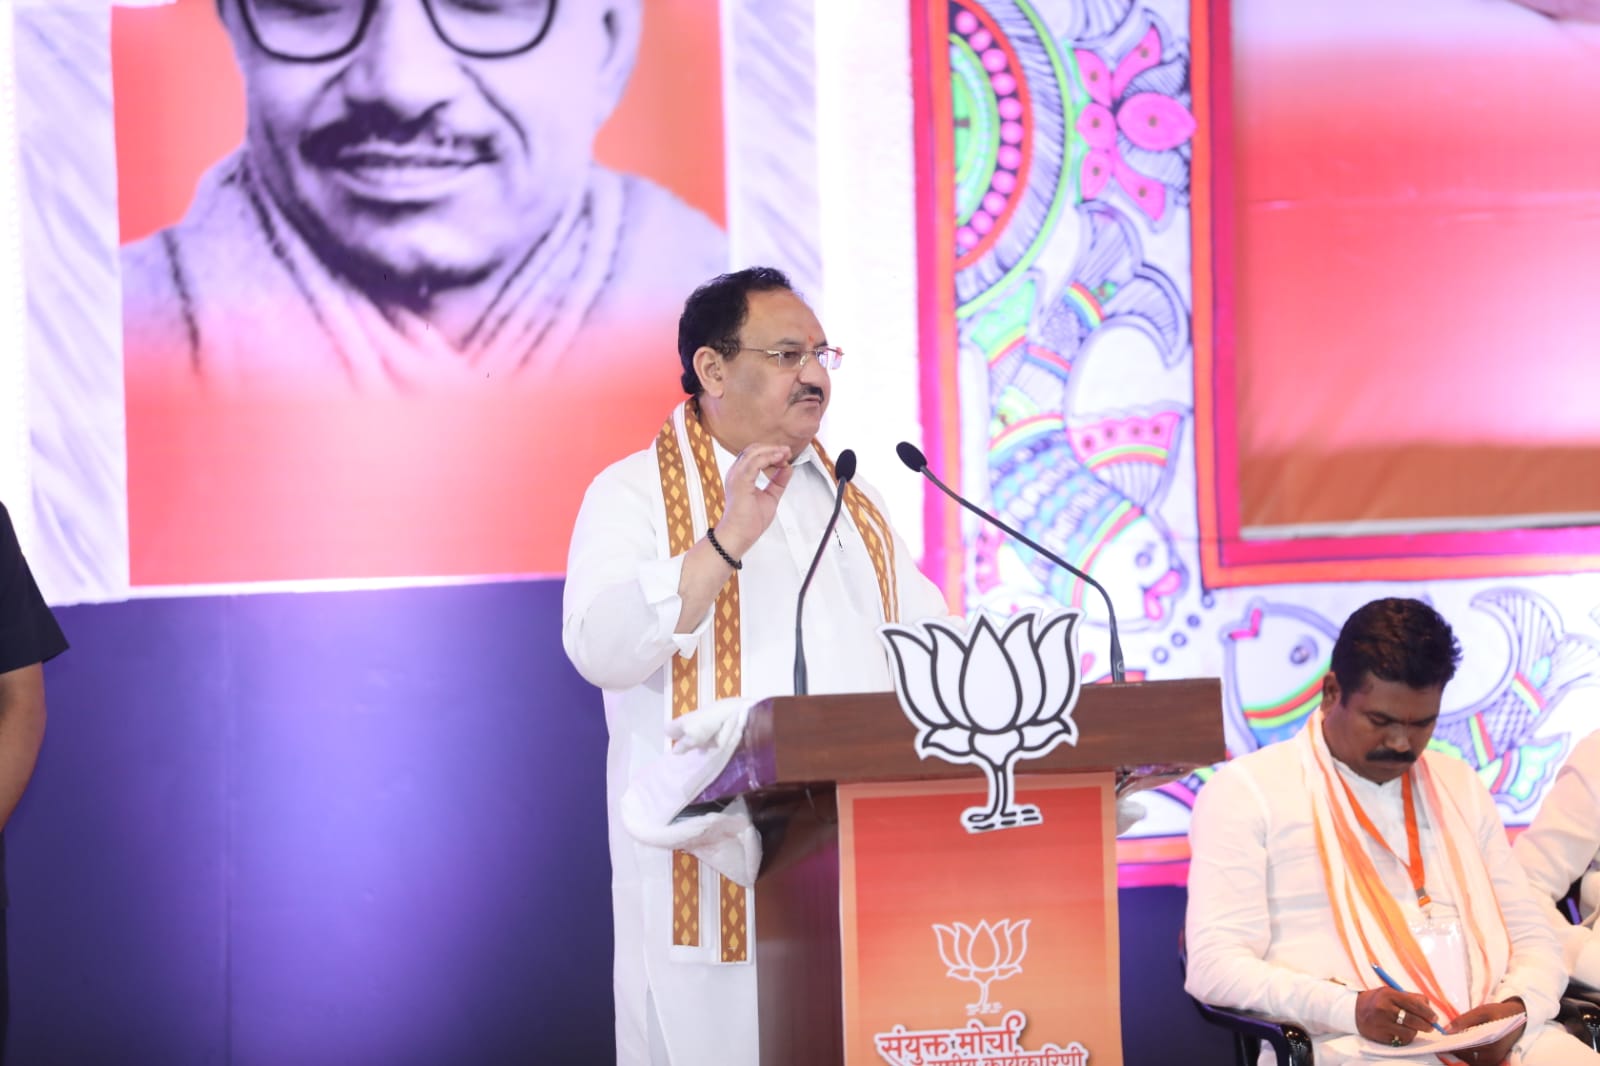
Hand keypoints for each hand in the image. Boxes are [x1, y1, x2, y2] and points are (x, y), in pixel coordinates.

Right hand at [714, 443, 794, 557]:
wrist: (740, 536)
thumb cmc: (749, 522)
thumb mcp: (771, 496)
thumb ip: (778, 481)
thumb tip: (787, 468)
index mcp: (741, 476)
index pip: (755, 454)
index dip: (771, 451)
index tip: (786, 455)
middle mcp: (736, 473)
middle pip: (753, 449)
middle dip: (772, 448)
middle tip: (787, 451)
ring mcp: (736, 476)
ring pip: (754, 452)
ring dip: (772, 451)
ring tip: (785, 453)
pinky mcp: (740, 481)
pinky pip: (754, 462)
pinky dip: (769, 458)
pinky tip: (779, 459)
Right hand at [1355, 987, 1436, 1045]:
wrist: (1353, 1010)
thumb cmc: (1376, 1000)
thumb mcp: (1390, 992)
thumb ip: (1410, 997)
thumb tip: (1429, 1008)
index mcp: (1388, 994)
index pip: (1415, 1004)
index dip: (1428, 1012)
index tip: (1434, 1018)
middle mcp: (1384, 1008)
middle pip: (1414, 1020)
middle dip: (1426, 1025)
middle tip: (1430, 1026)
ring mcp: (1382, 1023)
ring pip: (1410, 1032)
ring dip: (1415, 1031)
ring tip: (1413, 1028)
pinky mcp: (1381, 1035)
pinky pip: (1401, 1040)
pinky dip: (1405, 1037)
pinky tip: (1402, 1032)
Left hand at [1445, 998, 1525, 1065]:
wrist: (1518, 1018)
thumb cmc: (1499, 1013)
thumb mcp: (1481, 1011)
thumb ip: (1463, 1021)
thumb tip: (1446, 1030)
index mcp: (1492, 1042)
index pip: (1466, 1047)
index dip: (1451, 1044)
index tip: (1441, 1040)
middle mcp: (1494, 1055)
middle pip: (1467, 1056)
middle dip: (1453, 1049)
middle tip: (1442, 1042)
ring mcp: (1494, 1060)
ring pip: (1470, 1061)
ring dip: (1459, 1053)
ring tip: (1449, 1043)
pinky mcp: (1493, 1061)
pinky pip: (1476, 1062)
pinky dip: (1466, 1055)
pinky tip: (1459, 1046)